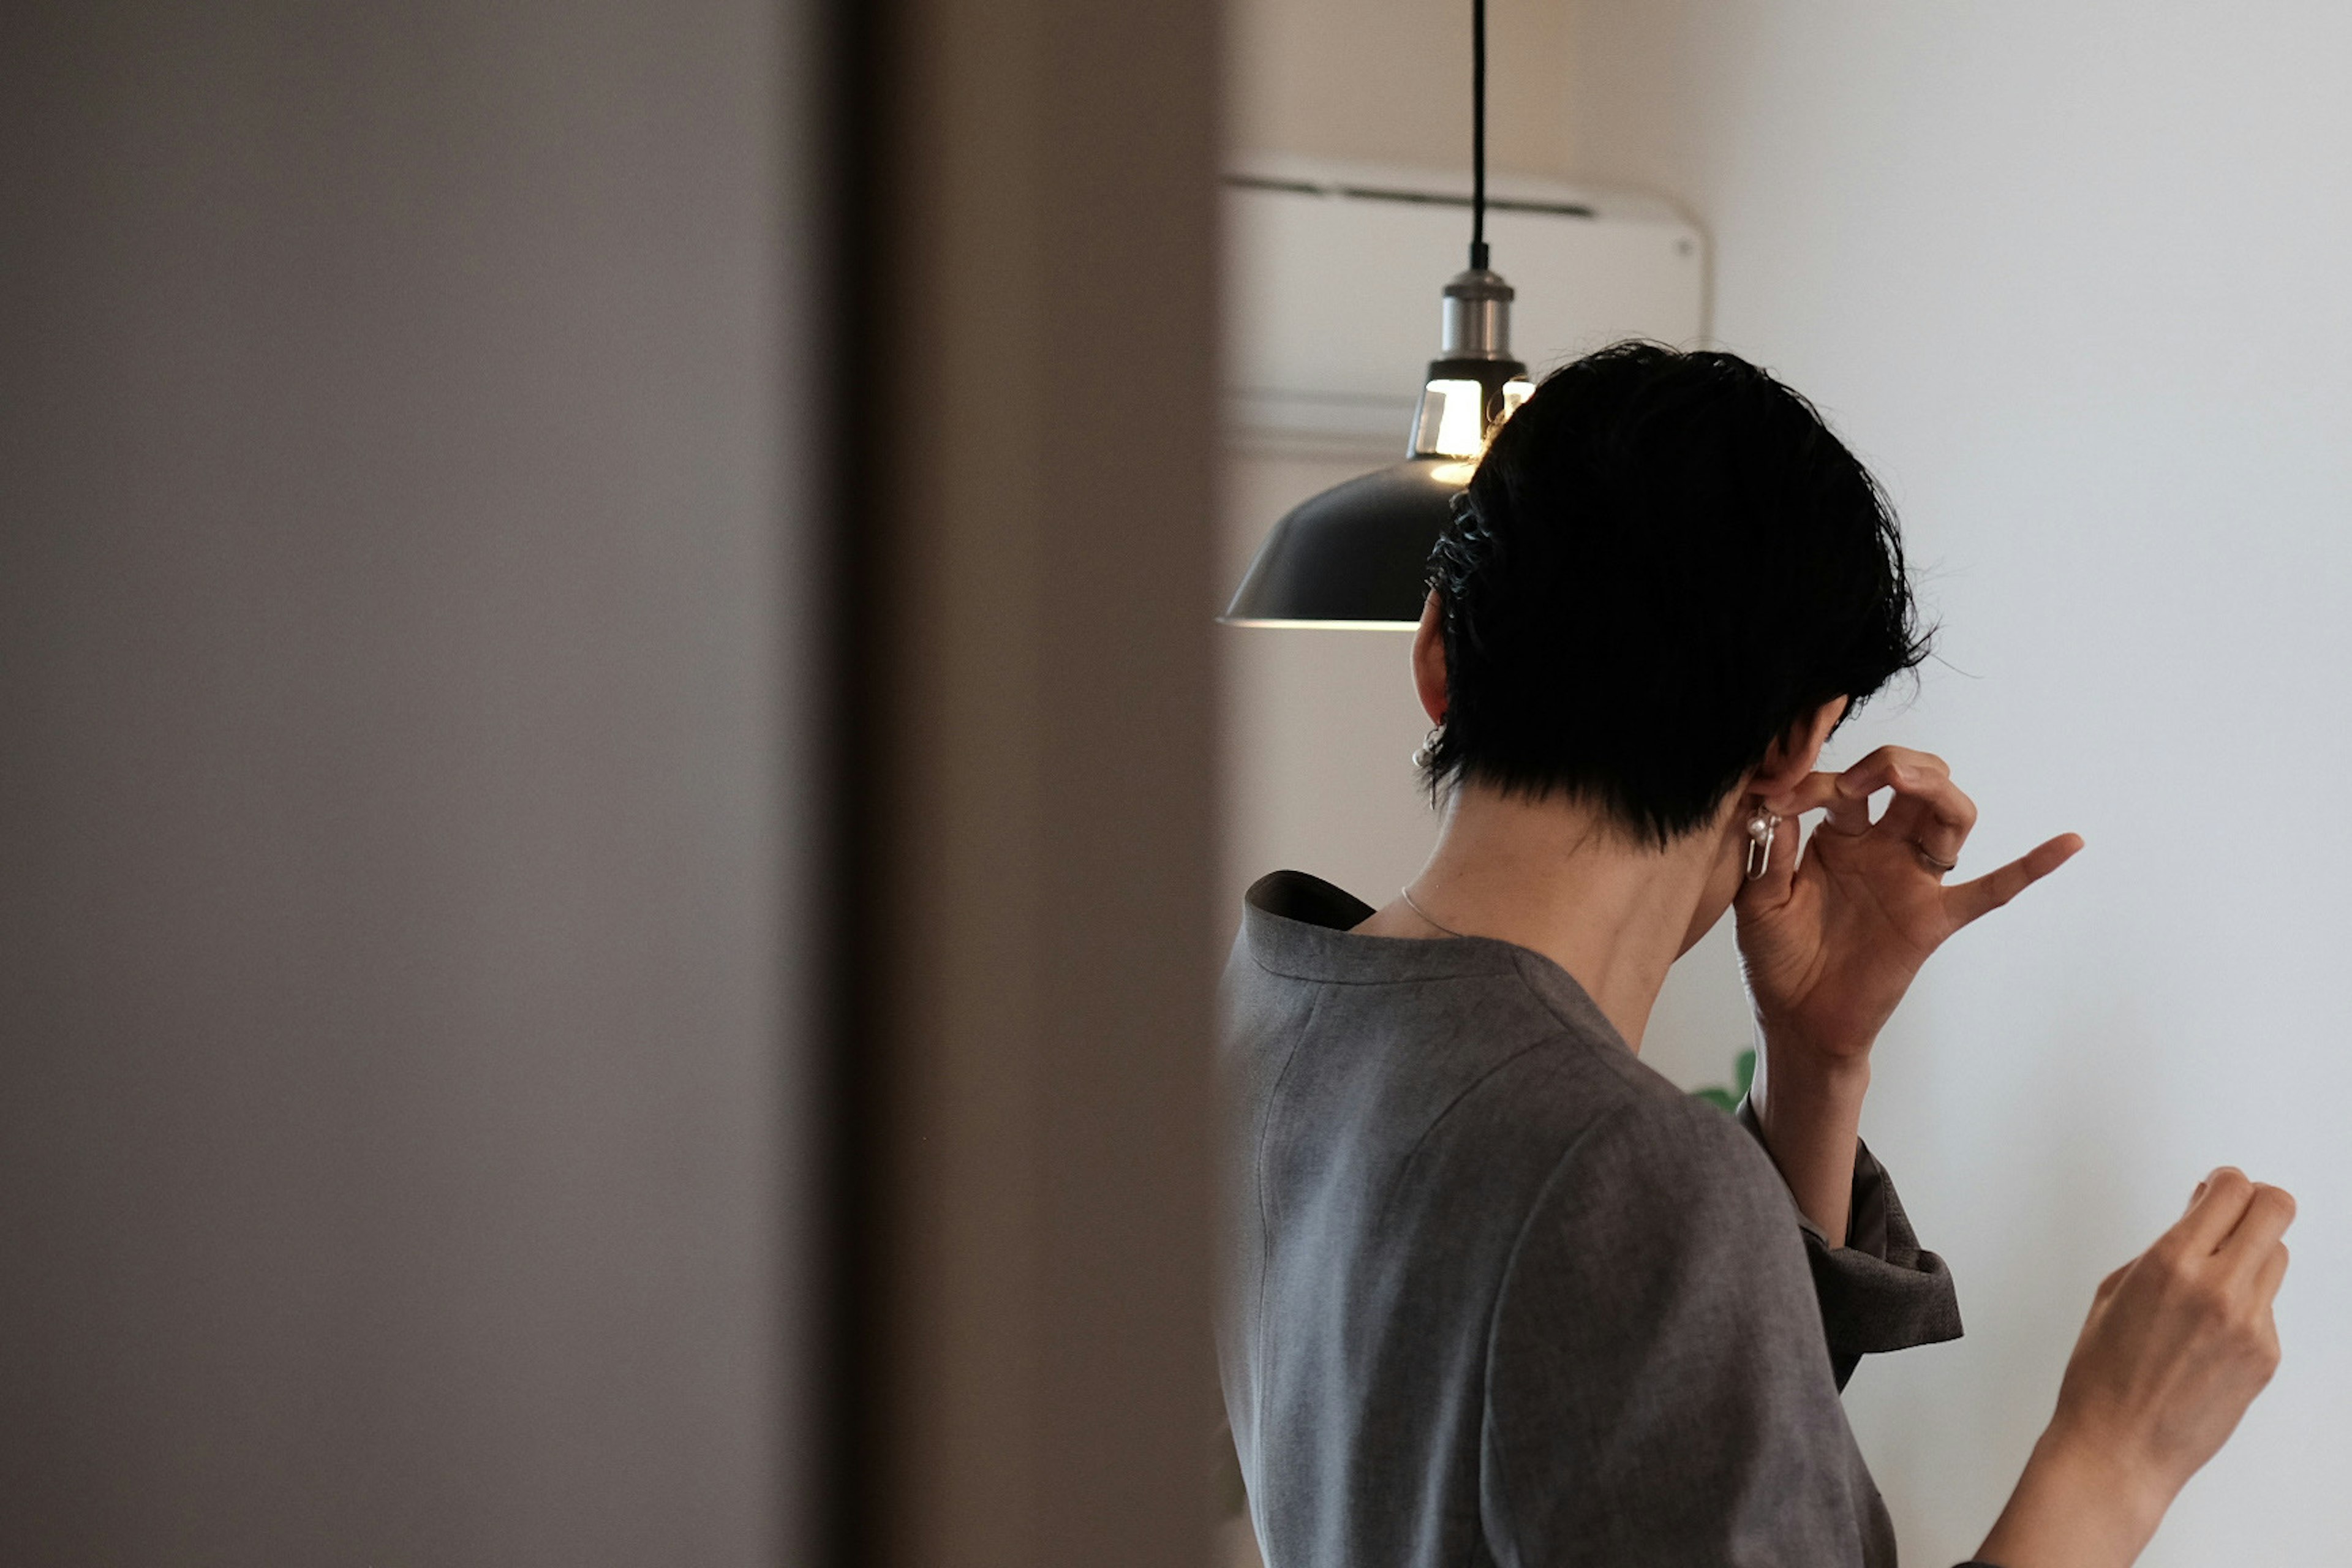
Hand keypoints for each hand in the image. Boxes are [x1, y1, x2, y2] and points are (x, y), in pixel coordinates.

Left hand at [1736, 746, 2081, 1067]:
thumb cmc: (1776, 958)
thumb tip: (1775, 801)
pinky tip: (2068, 842)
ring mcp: (1912, 880)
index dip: (1813, 783)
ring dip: (1933, 787)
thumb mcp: (1759, 899)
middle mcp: (1882, 848)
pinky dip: (2032, 866)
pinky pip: (1992, 891)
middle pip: (1911, 782)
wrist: (1797, 1021)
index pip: (1842, 788)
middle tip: (1850, 780)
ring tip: (1899, 779)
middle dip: (1889, 764)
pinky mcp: (1934, 918)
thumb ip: (1769, 851)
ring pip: (1949, 816)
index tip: (1775, 799)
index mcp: (1838, 836)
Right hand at [1978, 1170, 2293, 1567]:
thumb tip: (2199, 1219)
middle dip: (2257, 1201)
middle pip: (2275, 1211)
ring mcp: (2251, 1325)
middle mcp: (2219, 1289)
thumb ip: (2162, 1250)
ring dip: (2252, 1252)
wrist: (2121, 1447)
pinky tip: (2210, 1326)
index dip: (2226, 1181)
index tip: (2217, 1186)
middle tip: (2235, 1210)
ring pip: (2277, 1256)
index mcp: (2171, 1264)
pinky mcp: (2266, 1356)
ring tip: (2218, 1272)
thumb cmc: (2102, 1376)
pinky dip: (2246, 1302)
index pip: (2231, 1191)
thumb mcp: (2114, 1292)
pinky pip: (2267, 1306)